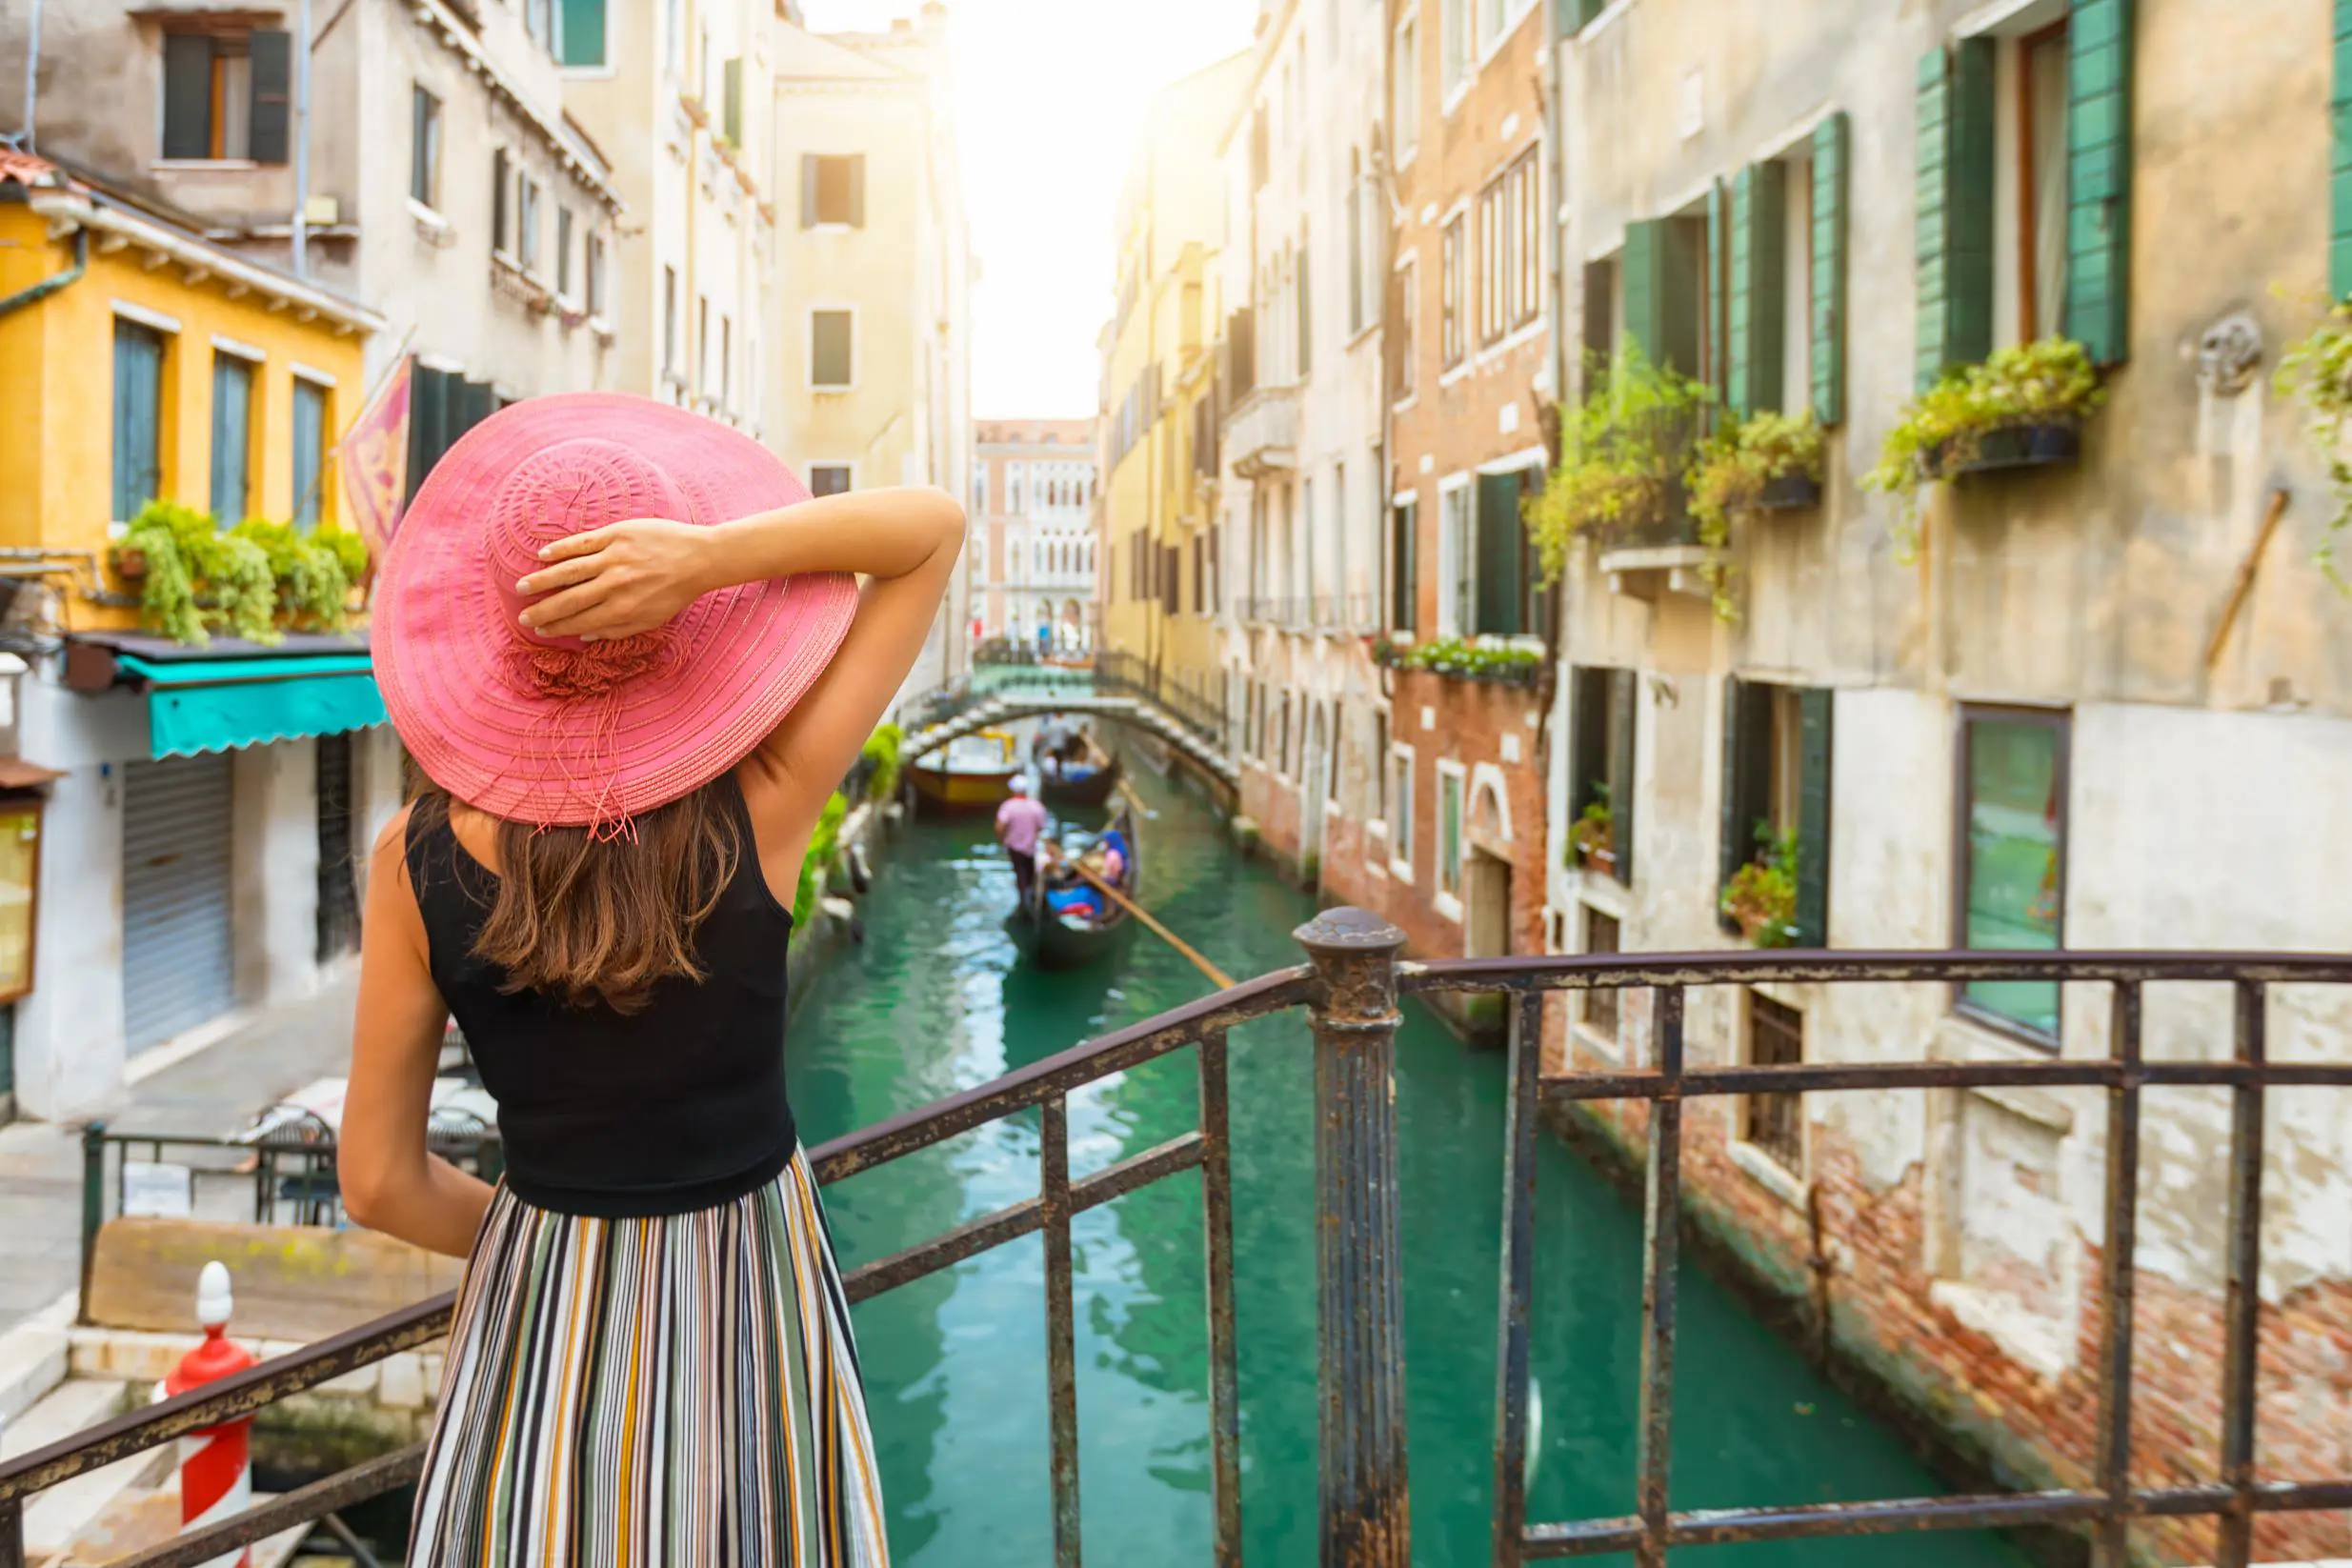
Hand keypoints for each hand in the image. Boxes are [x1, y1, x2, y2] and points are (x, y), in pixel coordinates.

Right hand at [514, 518, 712, 640]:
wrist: (699, 558)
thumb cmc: (675, 592)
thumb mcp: (651, 619)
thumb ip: (617, 630)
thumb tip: (584, 637)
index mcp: (623, 610)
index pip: (580, 621)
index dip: (557, 627)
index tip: (539, 630)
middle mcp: (615, 585)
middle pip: (569, 599)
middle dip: (543, 610)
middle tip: (523, 616)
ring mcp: (615, 558)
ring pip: (569, 570)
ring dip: (542, 580)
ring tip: (522, 587)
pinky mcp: (617, 535)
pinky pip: (583, 543)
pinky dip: (562, 549)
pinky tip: (543, 556)